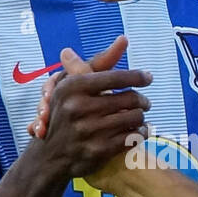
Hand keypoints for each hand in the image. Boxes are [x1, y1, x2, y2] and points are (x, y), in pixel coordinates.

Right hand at [25, 34, 151, 179]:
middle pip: (130, 98)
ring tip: (140, 117)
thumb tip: (122, 40)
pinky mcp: (99, 150)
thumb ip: (97, 64)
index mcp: (72, 87)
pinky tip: (139, 131)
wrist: (50, 156)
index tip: (148, 77)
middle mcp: (79, 107)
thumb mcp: (70, 86)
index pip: (115, 77)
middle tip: (146, 102)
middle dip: (142, 100)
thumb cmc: (63, 114)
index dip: (137, 76)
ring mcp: (89, 130)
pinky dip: (140, 133)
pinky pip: (132, 137)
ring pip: (134, 117)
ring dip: (141, 117)